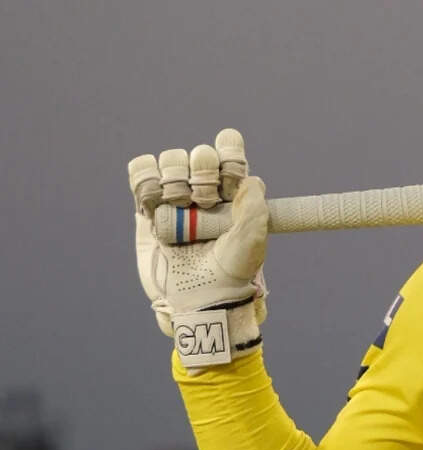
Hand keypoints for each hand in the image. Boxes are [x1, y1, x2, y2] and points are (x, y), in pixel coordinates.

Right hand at [128, 128, 269, 367]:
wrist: (198, 297)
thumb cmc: (232, 269)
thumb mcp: (253, 239)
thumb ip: (255, 206)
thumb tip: (250, 179)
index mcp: (234, 191)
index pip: (230, 152)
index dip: (228, 154)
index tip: (228, 177)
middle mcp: (205, 189)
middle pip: (199, 155)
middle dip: (201, 173)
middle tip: (204, 202)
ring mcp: (176, 197)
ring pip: (170, 160)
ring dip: (174, 177)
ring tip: (178, 205)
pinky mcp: (148, 208)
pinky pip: (141, 174)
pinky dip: (145, 178)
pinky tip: (153, 201)